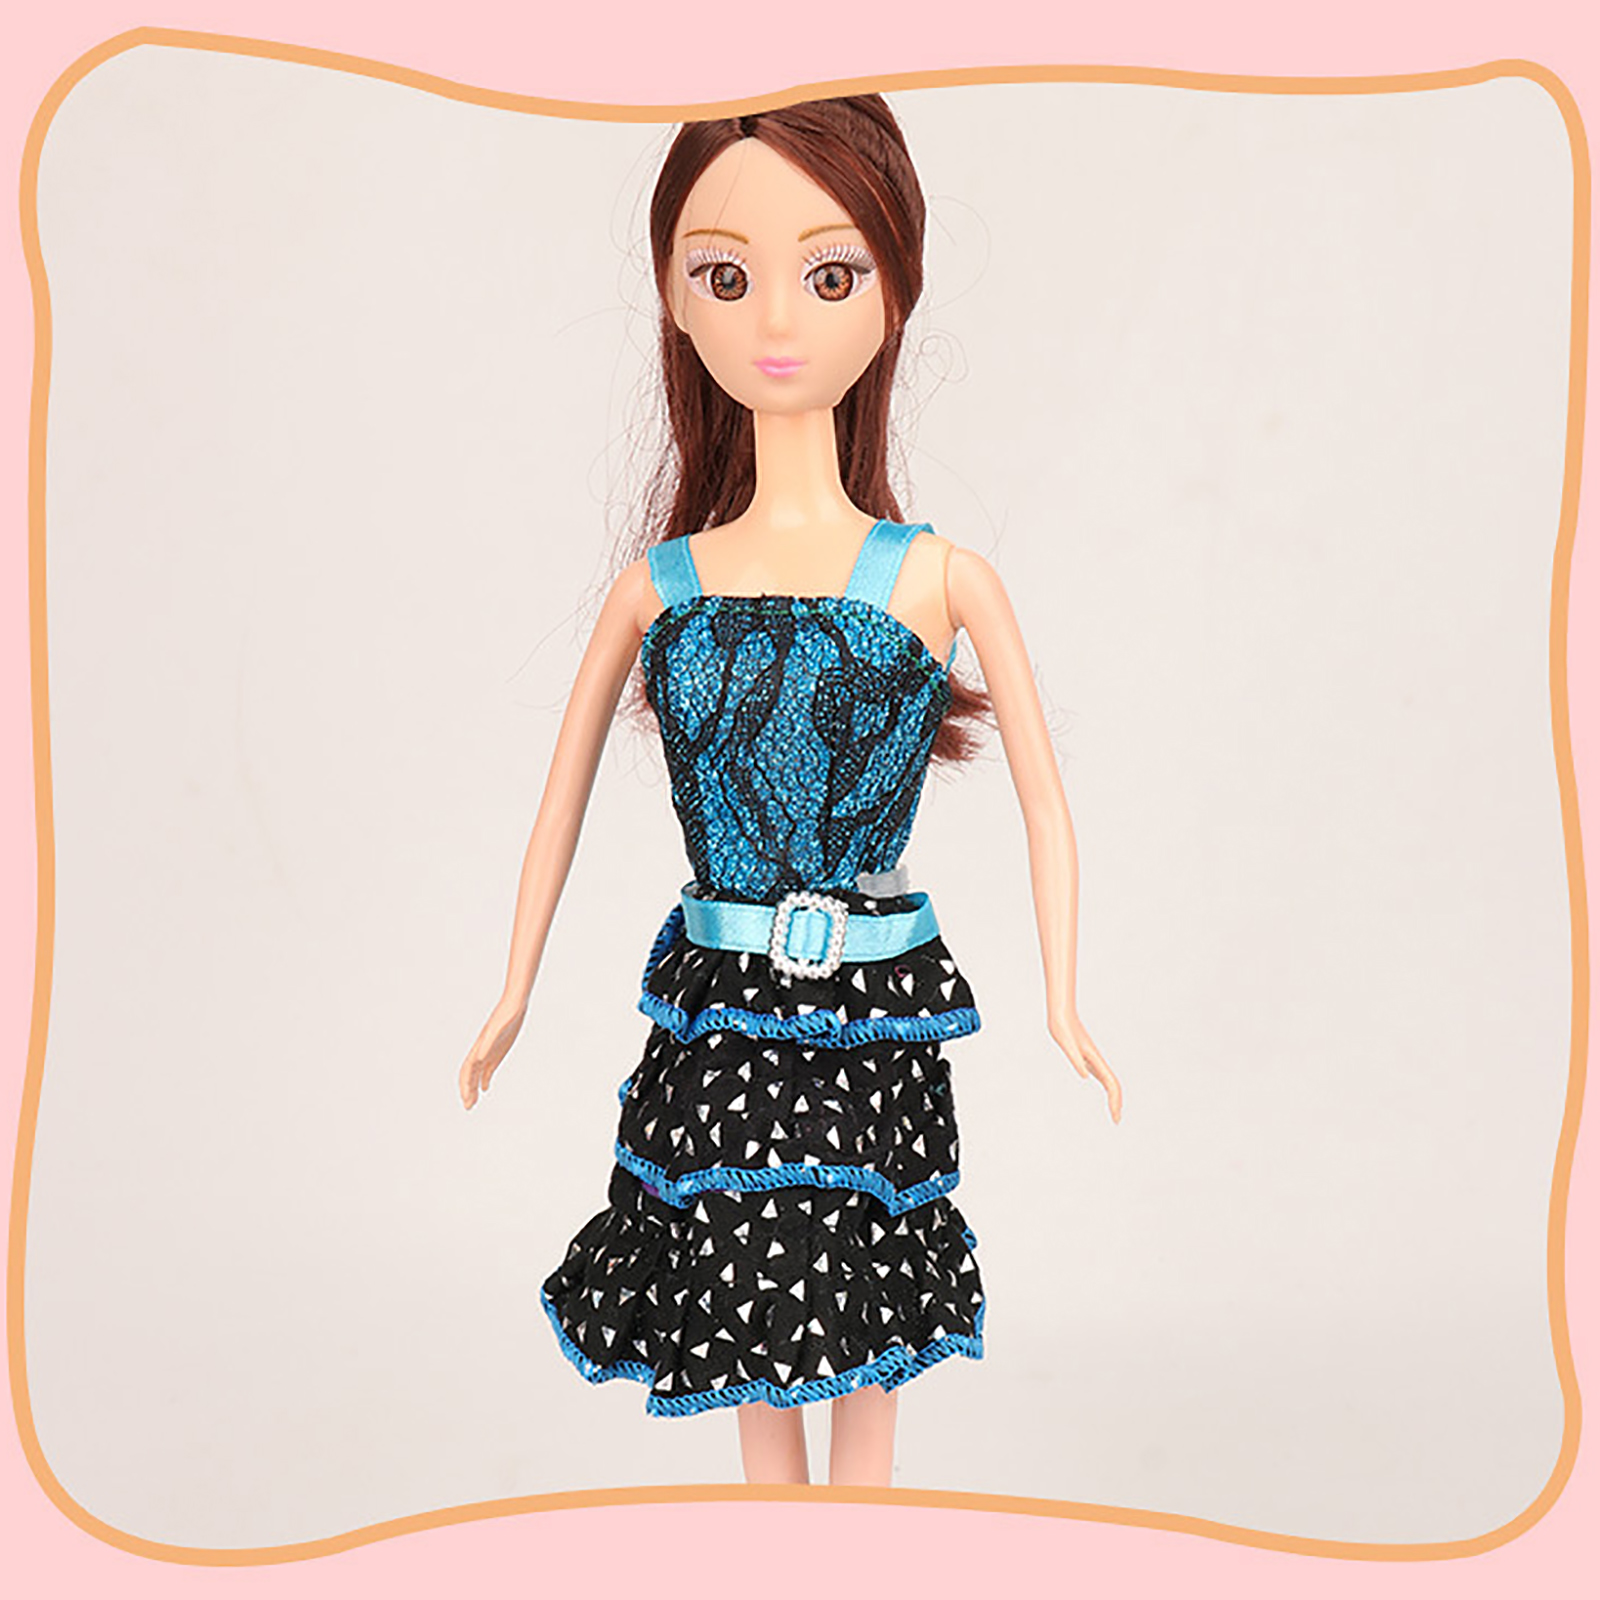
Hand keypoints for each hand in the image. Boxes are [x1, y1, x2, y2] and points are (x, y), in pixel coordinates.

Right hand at [459, 996, 527, 1108]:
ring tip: (472, 1102)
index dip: (465, 1085)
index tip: (466, 1099)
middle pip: (470, 1074)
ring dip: (473, 1087)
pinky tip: (485, 1088)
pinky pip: (488, 1068)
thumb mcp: (499, 1028)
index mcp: (480, 1047)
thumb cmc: (507, 1013)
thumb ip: (488, 1042)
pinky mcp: (498, 1050)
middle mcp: (482, 1050)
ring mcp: (489, 1051)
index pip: (467, 1070)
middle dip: (467, 1090)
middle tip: (468, 1107)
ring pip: (477, 1073)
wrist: (515, 1002)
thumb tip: (478, 1058)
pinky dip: (485, 1079)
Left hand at [1046, 1005, 1121, 1123]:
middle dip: (1116, 1102)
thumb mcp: (1066, 1043)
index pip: (1111, 1084)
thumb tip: (1085, 1076)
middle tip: (1116, 1120)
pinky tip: (1104, 1089)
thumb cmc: (1062, 1027)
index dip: (1114, 1100)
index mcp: (1094, 1059)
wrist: (1061, 1014)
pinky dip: (1105, 1086)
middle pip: (1113, 1084)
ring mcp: (1093, 1059)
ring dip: (1113, 1096)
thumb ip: (1075, 1059)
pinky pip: (1101, 1074)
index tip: (1115, 1116)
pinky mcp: (1087, 1057)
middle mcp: (1096, 1060)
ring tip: (1114, 1111)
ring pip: (1108, 1080)